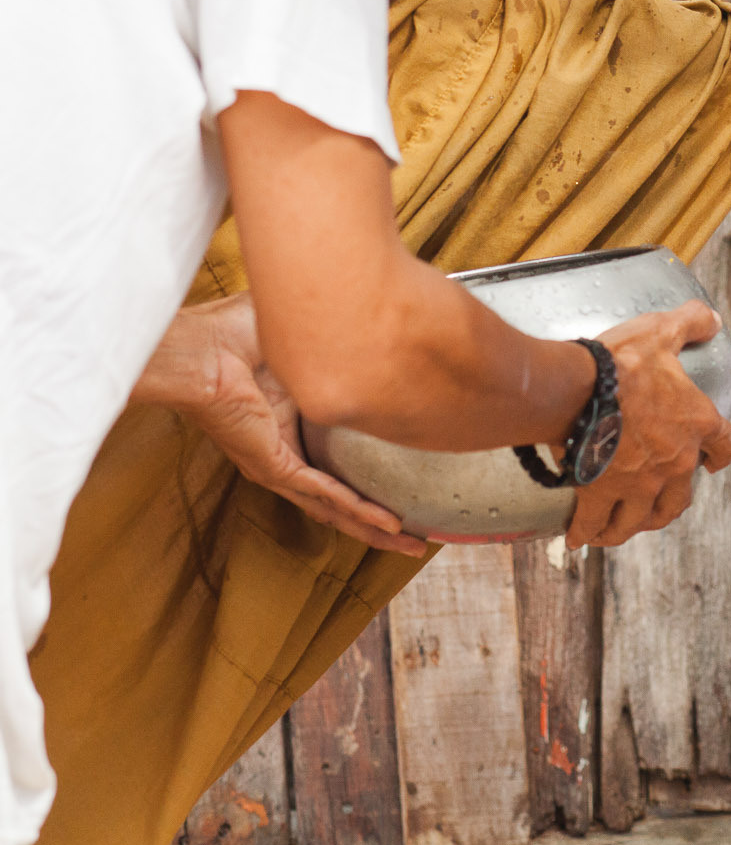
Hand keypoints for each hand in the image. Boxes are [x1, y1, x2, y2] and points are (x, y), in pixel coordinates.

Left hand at [132, 295, 427, 555]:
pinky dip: (358, 511)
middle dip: (381, 521)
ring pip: (336, 508)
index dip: (374, 472)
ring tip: (411, 547)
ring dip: (374, 529)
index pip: (341, 457)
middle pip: (342, 498)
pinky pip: (325, 495)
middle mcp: (286, 450)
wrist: (199, 347)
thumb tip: (371, 297)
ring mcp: (279, 463)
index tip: (410, 478)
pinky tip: (389, 524)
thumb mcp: (300, 329)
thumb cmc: (231, 331)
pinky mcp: (273, 466)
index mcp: (291, 419)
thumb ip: (335, 324)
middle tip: (417, 537)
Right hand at [567, 302, 730, 548]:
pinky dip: (587, 533)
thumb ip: (690, 323)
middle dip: (669, 506)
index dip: (721, 456)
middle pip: (680, 499)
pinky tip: (579, 538)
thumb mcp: (661, 331)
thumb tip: (712, 319)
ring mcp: (639, 483)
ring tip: (618, 529)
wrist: (577, 388)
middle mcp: (674, 462)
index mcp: (696, 424)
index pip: (725, 446)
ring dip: (631, 526)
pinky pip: (595, 523)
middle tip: (656, 505)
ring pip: (641, 519)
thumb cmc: (621, 362)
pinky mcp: (601, 493)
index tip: (713, 465)